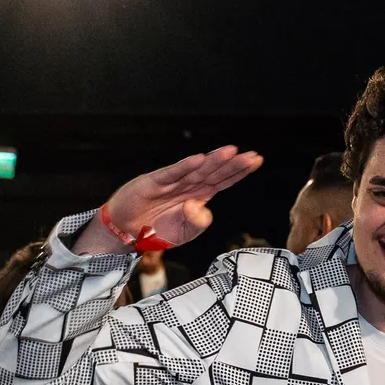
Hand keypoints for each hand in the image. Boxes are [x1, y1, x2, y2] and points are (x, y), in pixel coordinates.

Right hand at [75, 146, 264, 255]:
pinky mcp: (154, 182)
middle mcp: (188, 186)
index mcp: (199, 197)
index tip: (256, 161)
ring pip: (197, 170)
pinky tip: (199, 159)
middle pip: (214, 172)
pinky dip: (185, 167)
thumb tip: (199, 207)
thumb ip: (198, 222)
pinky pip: (172, 173)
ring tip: (230, 152)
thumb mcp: (185, 233)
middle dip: (233, 164)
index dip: (239, 171)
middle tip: (251, 156)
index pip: (223, 181)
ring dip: (214, 161)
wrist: (128, 231)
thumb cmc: (158, 230)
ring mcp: (172, 182)